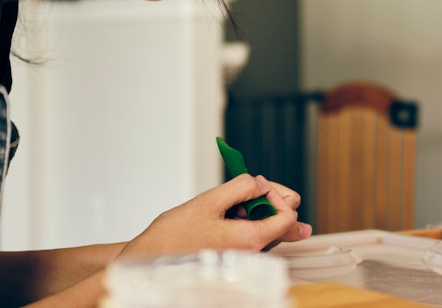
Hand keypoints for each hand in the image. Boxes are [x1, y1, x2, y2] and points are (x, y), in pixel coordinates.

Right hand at [119, 175, 311, 257]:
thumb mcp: (209, 201)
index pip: (289, 216)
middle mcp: (252, 252)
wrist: (152, 258)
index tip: (256, 185)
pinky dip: (247, 219)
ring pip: (268, 228)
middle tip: (248, 188)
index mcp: (250, 239)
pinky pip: (253, 234)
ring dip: (257, 209)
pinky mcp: (235, 254)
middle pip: (283, 223)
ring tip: (233, 202)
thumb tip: (260, 183)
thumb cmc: (175, 235)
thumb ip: (240, 188)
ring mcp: (244, 255)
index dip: (277, 194)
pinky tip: (228, 213)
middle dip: (270, 199)